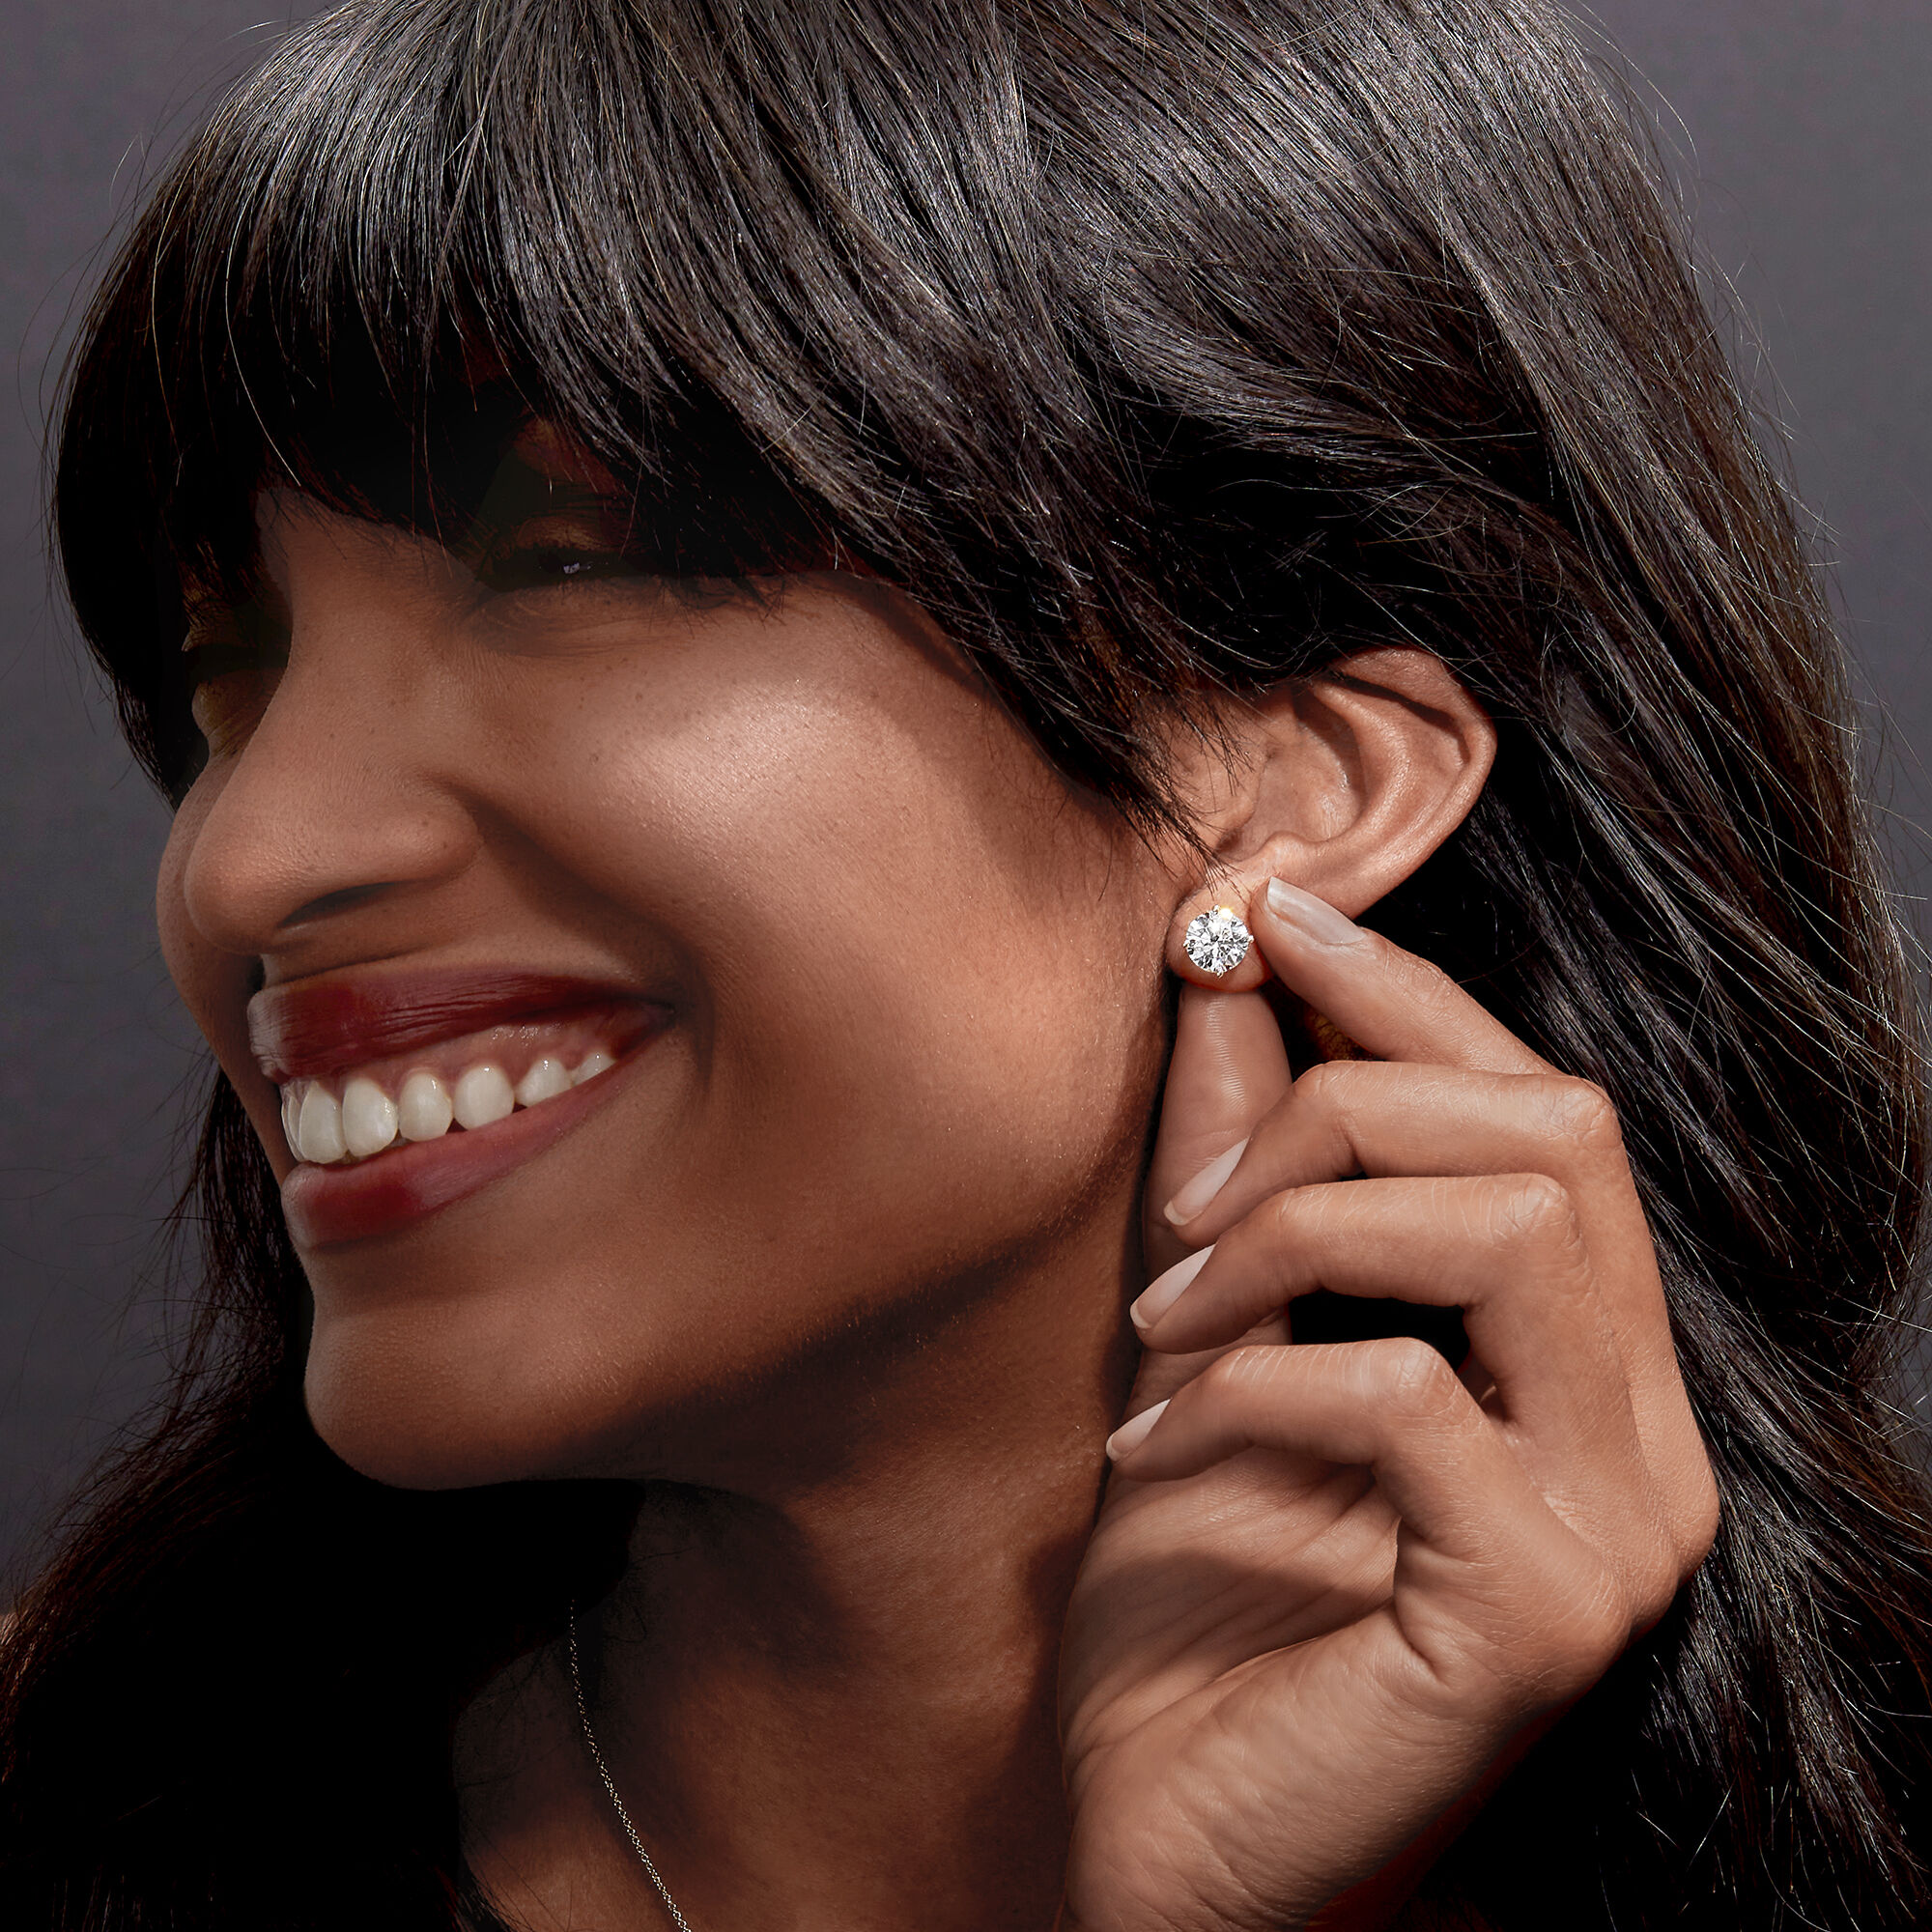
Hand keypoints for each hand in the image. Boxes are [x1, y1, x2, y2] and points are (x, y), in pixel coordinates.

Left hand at [1057, 881, 1718, 1931]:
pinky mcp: (1545, 1605)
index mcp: (1572, 1356)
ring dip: (1303, 1232)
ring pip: (1517, 1228)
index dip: (1408, 988)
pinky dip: (1257, 1385)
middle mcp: (1637, 1427)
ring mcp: (1614, 1520)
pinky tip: (1156, 1442)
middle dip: (1347, 1106)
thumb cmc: (1202, 1610)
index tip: (1268, 910)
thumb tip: (1227, 981)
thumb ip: (1233, 1170)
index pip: (1539, 1105)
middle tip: (1193, 1204)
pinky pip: (1409, 1398)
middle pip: (1553, 1132)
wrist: (1185, 1851)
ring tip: (1169, 1317)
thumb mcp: (1205, 1347)